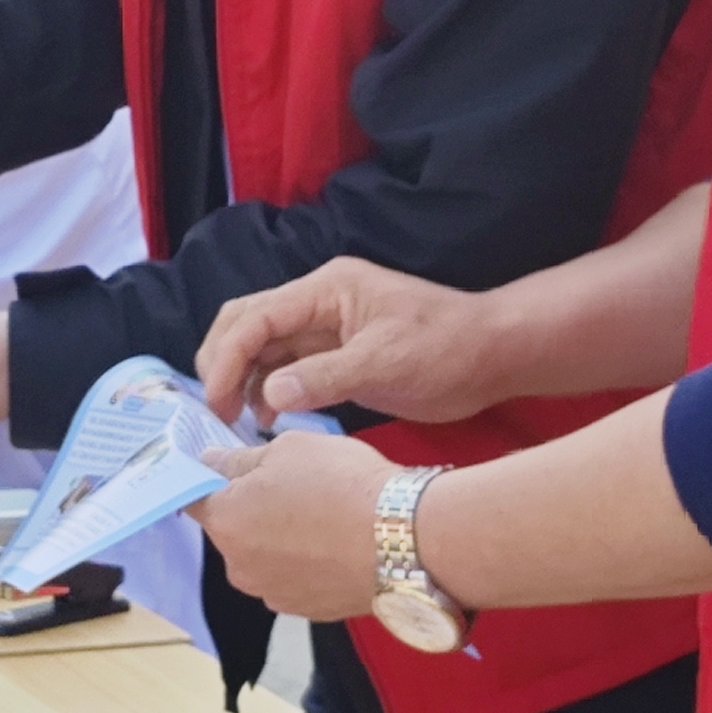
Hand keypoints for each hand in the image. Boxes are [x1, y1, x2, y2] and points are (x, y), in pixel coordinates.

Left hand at [189, 431, 395, 620]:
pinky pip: (294, 579)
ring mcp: (272, 594)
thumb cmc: (340, 483)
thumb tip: (209, 462)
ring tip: (322, 516)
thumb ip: (239, 459)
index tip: (226, 466)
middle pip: (231, 530)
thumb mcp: (287, 448)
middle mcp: (238, 566)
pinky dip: (306, 563)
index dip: (207, 480)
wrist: (403, 538)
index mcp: (224, 522)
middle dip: (251, 509)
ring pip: (263, 557)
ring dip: (279, 539)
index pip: (193, 498)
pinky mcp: (306, 612)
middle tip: (293, 485)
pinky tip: (336, 544)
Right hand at [196, 259, 500, 427]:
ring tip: (237, 422)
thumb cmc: (447, 351)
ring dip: (243, 379)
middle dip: (223, 364)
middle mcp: (318, 303)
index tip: (217, 402)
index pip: (255, 316)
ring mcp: (326, 329)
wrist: (494, 356)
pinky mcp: (336, 354)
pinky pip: (286, 367)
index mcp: (326, 290)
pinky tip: (268, 420)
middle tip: (218, 412)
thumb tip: (269, 397)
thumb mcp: (386, 365)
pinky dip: (268, 390)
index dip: (228, 358)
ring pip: (262, 347)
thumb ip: (324, 377)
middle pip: (247, 324)